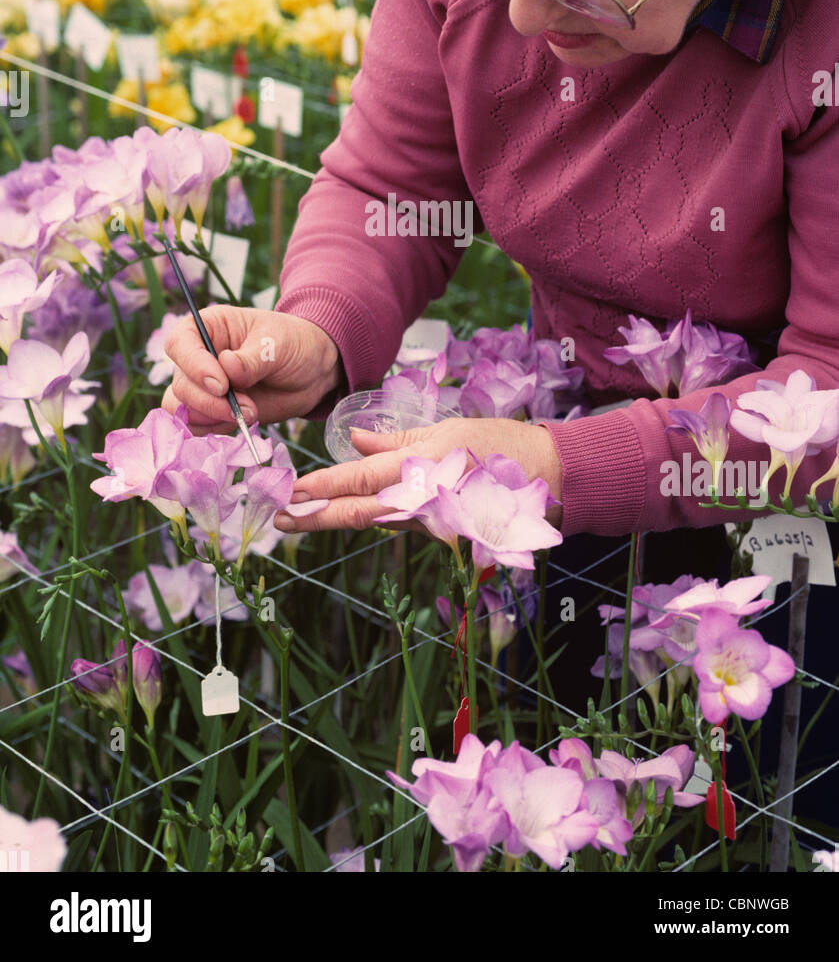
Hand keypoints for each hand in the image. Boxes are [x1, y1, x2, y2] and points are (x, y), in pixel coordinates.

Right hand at [162, 306, 339, 431]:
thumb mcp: (278, 344)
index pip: (179, 343)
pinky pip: (196, 425)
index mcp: (210, 327)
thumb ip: (251, 358)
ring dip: (212, 417)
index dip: (193, 365)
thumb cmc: (293, 344)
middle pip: (181, 383)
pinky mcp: (212, 410)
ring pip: (182, 407)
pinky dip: (214, 429)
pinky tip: (239, 421)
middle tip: (242, 407)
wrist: (312, 372)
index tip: (221, 384)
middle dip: (209, 401)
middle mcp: (200, 356)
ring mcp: (203, 385)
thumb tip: (226, 366)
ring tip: (250, 413)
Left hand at [273, 417, 562, 533]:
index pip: (360, 480)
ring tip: (298, 517)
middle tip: (279, 518)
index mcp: (421, 469)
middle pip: (358, 512)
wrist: (549, 479)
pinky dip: (372, 518)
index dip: (323, 487)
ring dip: (336, 518)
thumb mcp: (447, 431)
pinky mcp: (442, 535)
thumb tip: (355, 441)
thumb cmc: (500, 445)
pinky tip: (346, 512)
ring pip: (375, 521)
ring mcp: (431, 523)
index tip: (291, 491)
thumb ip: (398, 441)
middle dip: (316, 516)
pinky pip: (401, 524)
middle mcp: (421, 501)